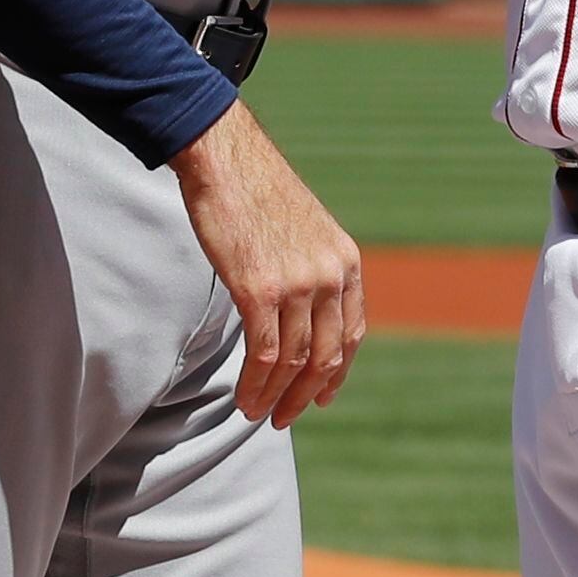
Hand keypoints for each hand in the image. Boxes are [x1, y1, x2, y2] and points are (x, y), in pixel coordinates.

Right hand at [169, 102, 366, 428]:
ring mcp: (297, 283)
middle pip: (326, 355)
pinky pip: (264, 353)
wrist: (225, 157)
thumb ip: (311, 268)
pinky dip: (255, 384)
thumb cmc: (255, 190)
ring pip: (294, 361)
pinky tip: (244, 399)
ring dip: (275, 396)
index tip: (322, 396)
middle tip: (285, 418)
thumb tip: (302, 310)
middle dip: (306, 394)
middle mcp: (329, 275)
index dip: (338, 372)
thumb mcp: (305, 228)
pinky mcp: (259, 289)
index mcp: (345, 260)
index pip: (352, 332)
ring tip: (258, 413)